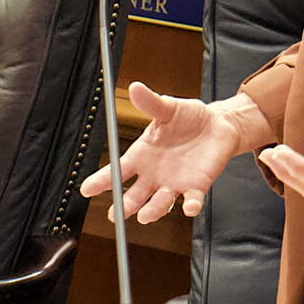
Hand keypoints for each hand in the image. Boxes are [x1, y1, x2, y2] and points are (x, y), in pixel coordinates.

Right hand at [78, 82, 258, 223]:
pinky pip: (192, 200)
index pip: (117, 171)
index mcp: (142, 156)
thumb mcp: (169, 108)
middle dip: (124, 206)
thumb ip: (152, 103)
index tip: (86, 189)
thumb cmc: (188, 117)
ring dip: (152, 210)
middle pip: (134, 195)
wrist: (217, 124)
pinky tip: (189, 207)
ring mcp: (174, 183)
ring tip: (145, 216)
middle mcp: (154, 175)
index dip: (101, 181)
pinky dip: (191, 205)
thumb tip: (135, 87)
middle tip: (115, 215)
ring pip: (159, 203)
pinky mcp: (196, 187)